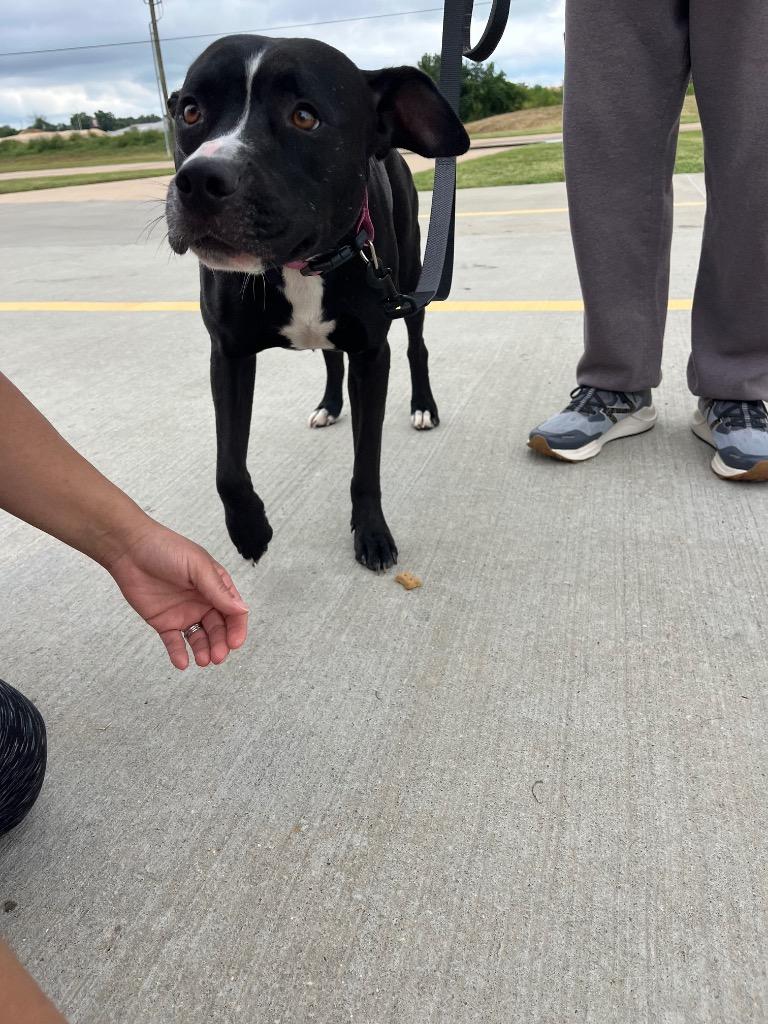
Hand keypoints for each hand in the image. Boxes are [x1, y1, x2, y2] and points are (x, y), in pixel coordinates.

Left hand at [106, 523, 248, 669]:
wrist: (130, 550)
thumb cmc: (167, 549)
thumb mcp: (198, 567)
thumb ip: (218, 590)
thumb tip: (242, 609)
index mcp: (216, 586)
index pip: (233, 612)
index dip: (237, 628)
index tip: (234, 642)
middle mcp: (203, 602)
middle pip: (218, 629)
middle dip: (220, 644)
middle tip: (217, 656)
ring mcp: (184, 613)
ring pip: (199, 638)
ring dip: (203, 650)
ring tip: (202, 660)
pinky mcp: (164, 622)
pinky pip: (174, 642)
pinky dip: (179, 653)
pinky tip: (181, 662)